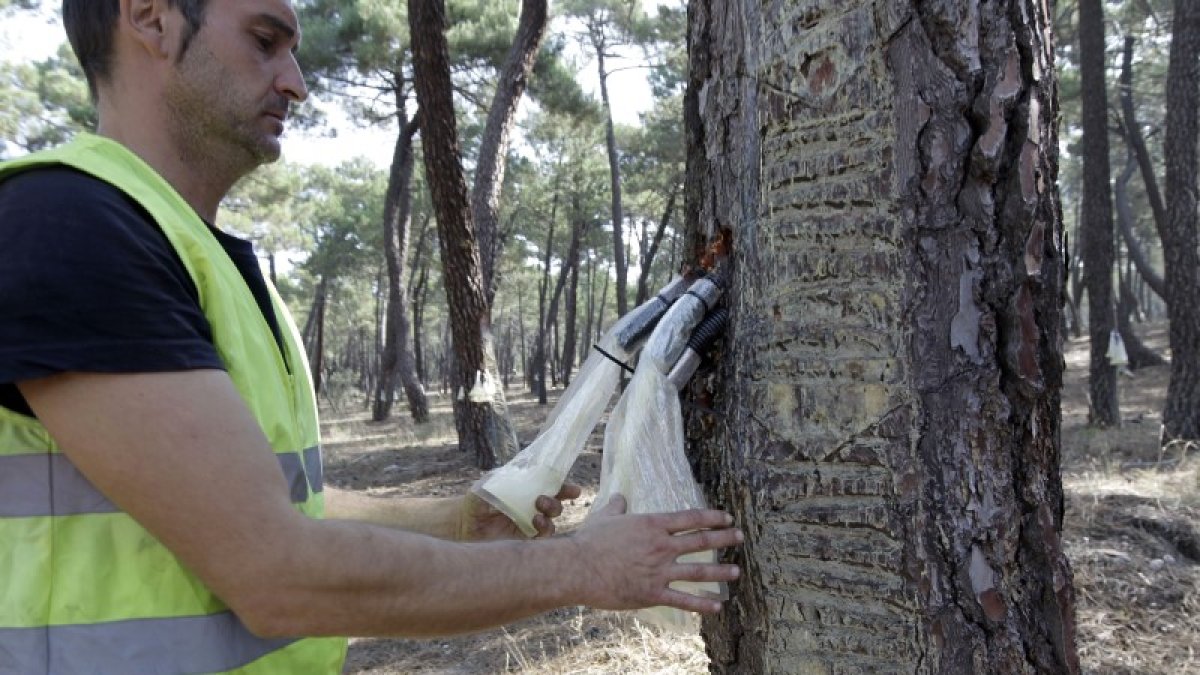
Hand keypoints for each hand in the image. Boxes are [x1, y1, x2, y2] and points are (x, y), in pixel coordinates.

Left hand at [458, 483, 582, 540]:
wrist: (463, 522)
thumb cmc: (476, 499)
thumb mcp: (488, 484)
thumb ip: (505, 480)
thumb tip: (523, 477)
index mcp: (528, 490)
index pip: (552, 488)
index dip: (565, 489)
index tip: (574, 491)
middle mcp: (532, 507)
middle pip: (556, 505)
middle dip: (557, 502)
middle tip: (541, 500)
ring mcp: (529, 524)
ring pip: (551, 522)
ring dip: (550, 518)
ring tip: (537, 515)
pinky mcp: (523, 540)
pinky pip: (540, 538)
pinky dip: (542, 532)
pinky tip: (534, 526)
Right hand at [569, 494, 742, 614]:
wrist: (578, 567)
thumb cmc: (590, 541)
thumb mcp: (605, 516)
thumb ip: (618, 506)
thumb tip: (620, 496)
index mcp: (653, 525)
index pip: (691, 518)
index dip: (712, 517)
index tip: (727, 518)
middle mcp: (662, 547)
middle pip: (701, 542)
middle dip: (724, 539)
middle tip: (740, 537)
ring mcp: (659, 571)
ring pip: (698, 571)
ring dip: (720, 571)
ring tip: (736, 571)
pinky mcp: (653, 593)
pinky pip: (683, 600)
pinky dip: (702, 604)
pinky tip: (718, 606)